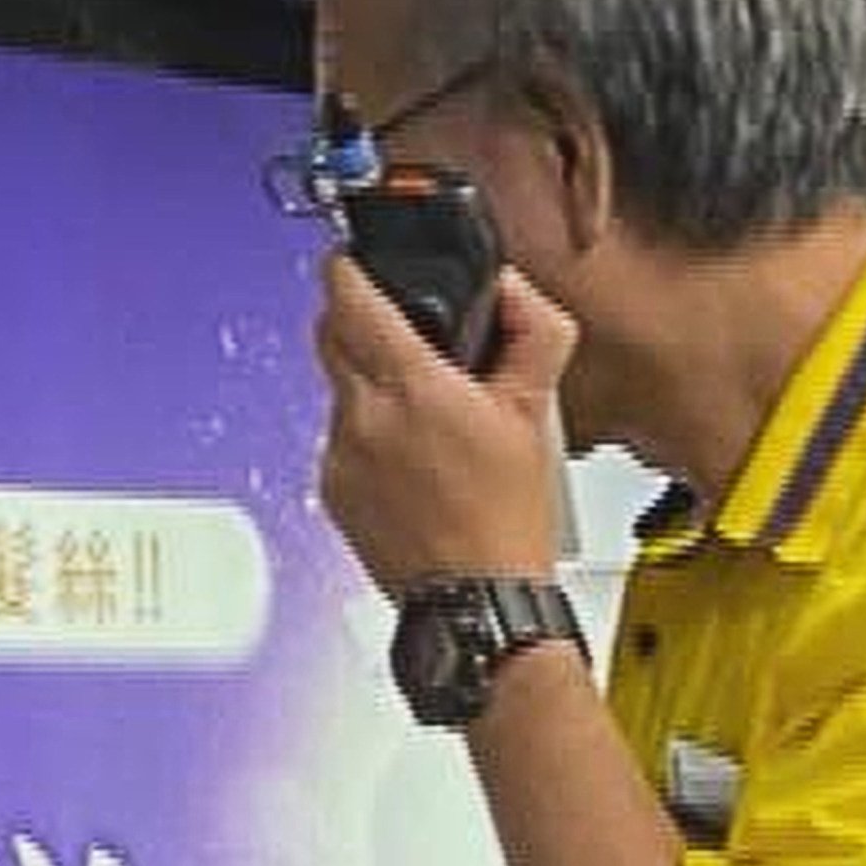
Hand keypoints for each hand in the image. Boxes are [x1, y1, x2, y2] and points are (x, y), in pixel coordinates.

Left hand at [315, 252, 570, 594]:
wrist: (479, 602)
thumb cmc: (506, 522)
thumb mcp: (536, 414)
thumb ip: (533, 332)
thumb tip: (512, 290)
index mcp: (410, 384)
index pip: (347, 292)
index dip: (351, 266)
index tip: (360, 262)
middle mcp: (362, 415)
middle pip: (329, 331)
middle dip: (359, 321)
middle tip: (399, 331)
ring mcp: (340, 455)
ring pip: (338, 389)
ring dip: (371, 388)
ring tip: (424, 421)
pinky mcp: (333, 490)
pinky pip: (341, 440)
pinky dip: (369, 439)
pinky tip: (412, 466)